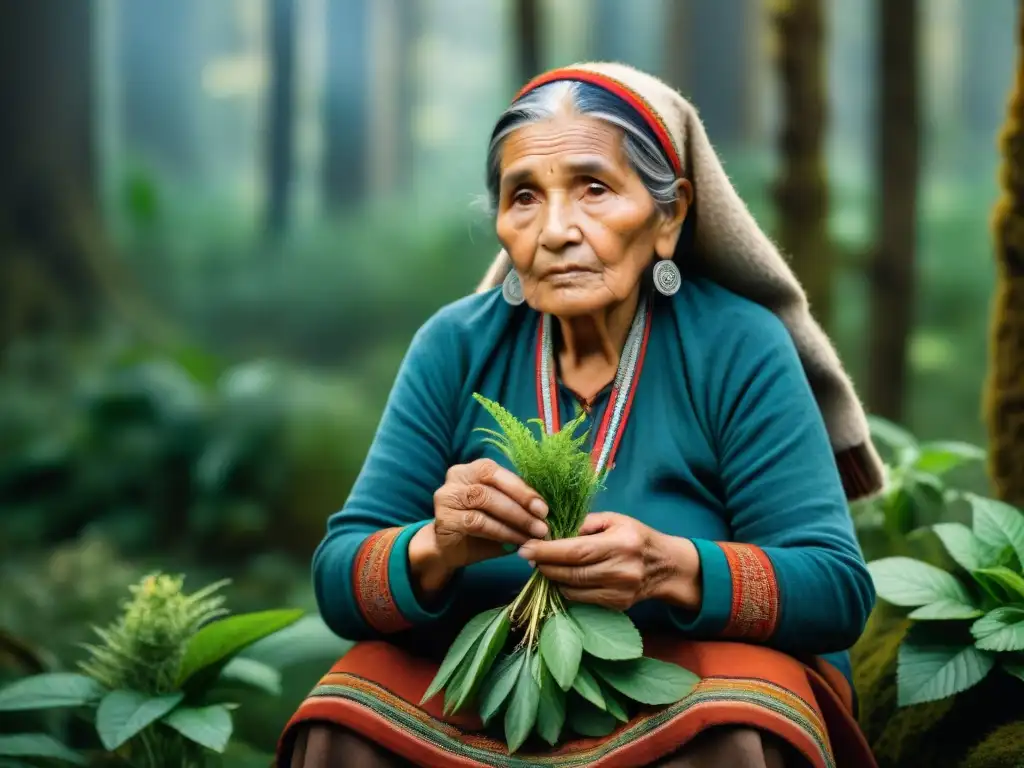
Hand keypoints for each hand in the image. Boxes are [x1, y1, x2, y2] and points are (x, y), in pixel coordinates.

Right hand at [410, 459, 548, 594]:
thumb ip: (516, 504)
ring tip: (534, 535)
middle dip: (521, 502)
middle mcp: (456, 476)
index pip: (497, 471)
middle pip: (490, 482)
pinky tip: (516, 542)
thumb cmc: (479, 527)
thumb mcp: (500, 510)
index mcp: (473, 468)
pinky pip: (477, 522)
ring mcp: (448, 496)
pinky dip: (501, 532)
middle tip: (542, 522)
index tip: (544, 508)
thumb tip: (545, 512)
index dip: (522, 488)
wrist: (447, 549)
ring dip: (514, 519)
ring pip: (484, 500)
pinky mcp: (445, 519)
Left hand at [517, 512, 700, 611]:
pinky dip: (567, 588)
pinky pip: (581, 599)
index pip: (576, 552)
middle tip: (529, 556)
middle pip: (572, 573)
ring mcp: (619, 592)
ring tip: (545, 565)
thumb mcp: (615, 520)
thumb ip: (584, 524)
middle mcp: (621, 571)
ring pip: (573, 590)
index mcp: (621, 544)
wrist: (667, 567)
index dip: (547, 552)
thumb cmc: (637, 537)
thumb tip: (552, 532)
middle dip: (545, 565)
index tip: (526, 548)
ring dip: (553, 578)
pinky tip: (562, 577)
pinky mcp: (616, 606)